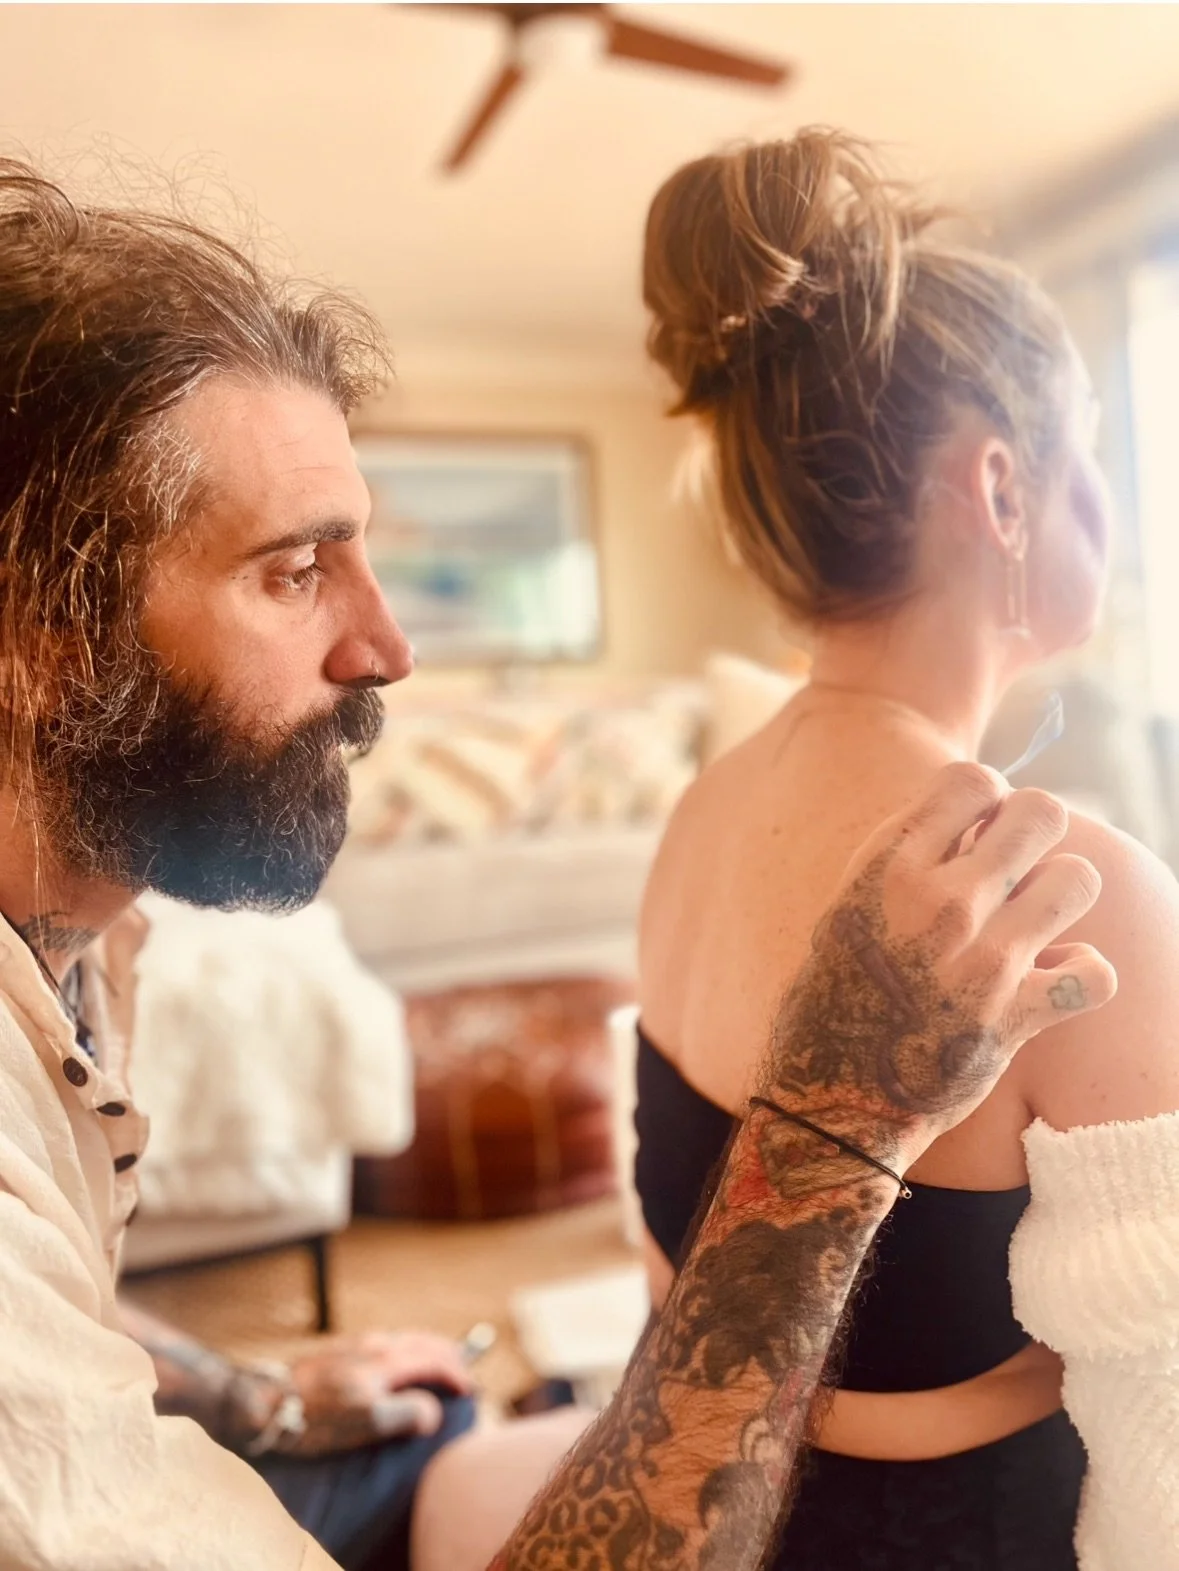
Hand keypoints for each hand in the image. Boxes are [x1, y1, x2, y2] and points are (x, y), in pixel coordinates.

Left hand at [243, 1331, 474, 1458]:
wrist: (262, 1402)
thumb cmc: (313, 1418)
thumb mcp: (365, 1422)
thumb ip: (405, 1414)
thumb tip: (433, 1412)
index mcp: (386, 1360)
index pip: (435, 1360)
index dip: (458, 1375)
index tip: (471, 1391)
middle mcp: (375, 1345)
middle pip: (423, 1342)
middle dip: (449, 1355)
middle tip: (464, 1371)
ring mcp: (356, 1346)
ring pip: (404, 1340)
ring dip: (428, 1350)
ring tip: (437, 1365)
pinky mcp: (339, 1353)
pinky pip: (386, 1345)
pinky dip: (406, 1351)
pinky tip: (396, 1366)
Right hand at [762, 762, 1116, 1167]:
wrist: (831, 1099)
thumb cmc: (834, 998)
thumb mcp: (848, 909)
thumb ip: (907, 864)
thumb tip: (970, 822)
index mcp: (888, 869)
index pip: (972, 781)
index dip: (987, 801)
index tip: (976, 833)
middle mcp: (939, 904)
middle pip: (1041, 813)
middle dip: (1037, 833)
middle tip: (1016, 869)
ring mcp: (981, 960)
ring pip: (1078, 879)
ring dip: (1063, 896)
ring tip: (1036, 920)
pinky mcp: (1015, 1017)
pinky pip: (1094, 972)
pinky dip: (1082, 976)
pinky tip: (1052, 980)